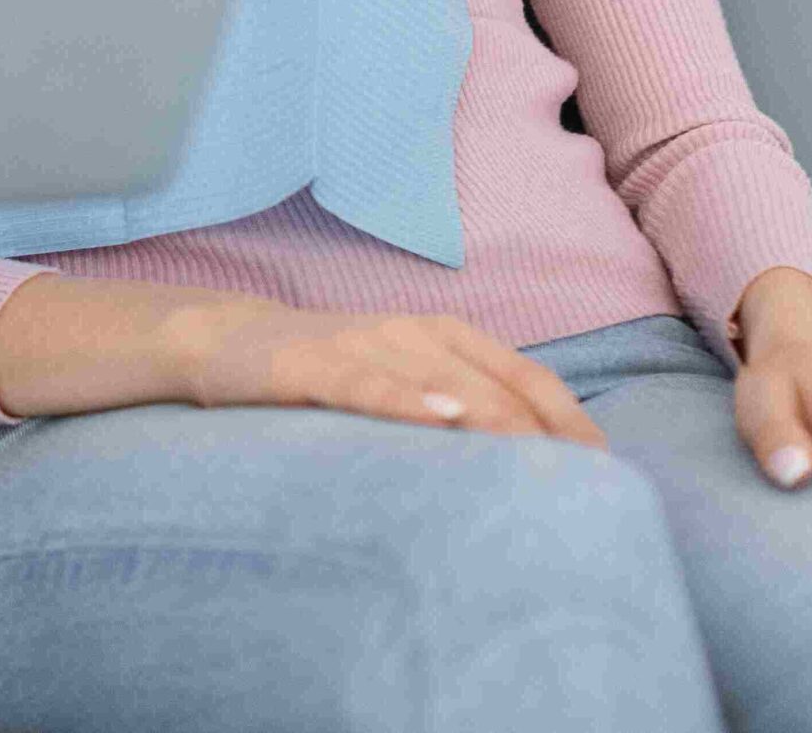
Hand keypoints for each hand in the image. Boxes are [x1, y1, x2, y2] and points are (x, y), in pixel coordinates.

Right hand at [0, 274, 602, 440]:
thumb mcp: (385, 379)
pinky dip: (409, 399)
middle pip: (496, 378)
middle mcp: (404, 330)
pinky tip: (443, 421)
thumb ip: (444, 402)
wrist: (205, 340)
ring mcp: (354, 344)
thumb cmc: (308, 370)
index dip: (568, 417)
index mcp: (432, 333)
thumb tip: (514, 451)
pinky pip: (367, 383)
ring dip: (496, 416)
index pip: (521, 373)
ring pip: (441, 379)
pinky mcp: (306, 365)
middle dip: (550, 428)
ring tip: (542, 457)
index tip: (607, 465)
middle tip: (591, 480)